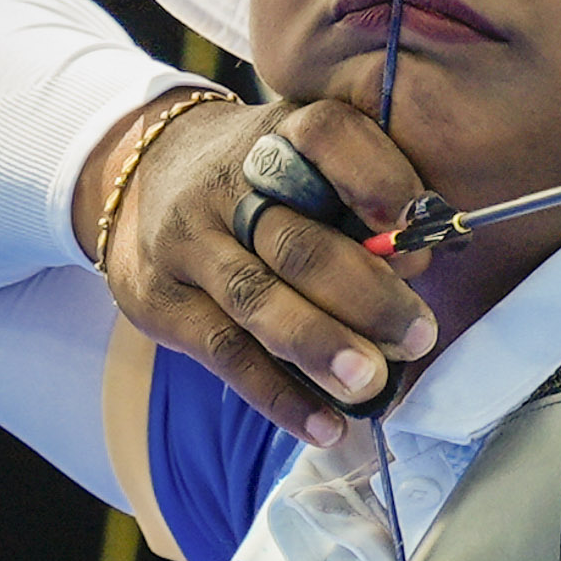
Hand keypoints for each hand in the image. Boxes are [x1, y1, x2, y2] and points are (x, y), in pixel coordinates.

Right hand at [78, 91, 443, 449]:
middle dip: (365, 294)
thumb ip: (362, 200)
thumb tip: (419, 265)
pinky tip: (325, 424)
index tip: (420, 232)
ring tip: (370, 384)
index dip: (380, 182)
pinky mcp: (158, 299)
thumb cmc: (259, 181)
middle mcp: (225, 184)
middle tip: (418, 335)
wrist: (140, 176)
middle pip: (297, 240)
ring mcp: (185, 242)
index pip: (328, 137)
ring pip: (256, 300)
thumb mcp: (305, 159)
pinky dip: (279, 395)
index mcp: (278, 136)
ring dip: (320, 346)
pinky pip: (224, 353)